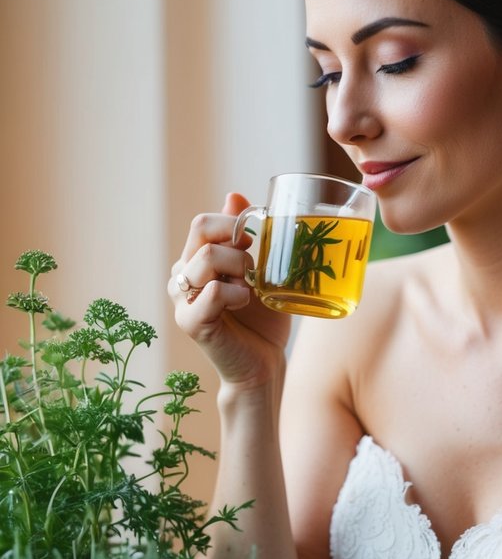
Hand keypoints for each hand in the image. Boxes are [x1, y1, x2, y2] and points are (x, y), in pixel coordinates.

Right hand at [169, 192, 291, 388]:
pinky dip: (236, 294)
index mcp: (194, 260)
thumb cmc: (261, 318)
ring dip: (240, 269)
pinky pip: (212, 292)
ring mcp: (181, 299)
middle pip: (201, 231)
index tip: (253, 243)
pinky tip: (244, 304)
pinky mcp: (190, 322)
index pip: (203, 223)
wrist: (263, 363)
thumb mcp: (259, 270)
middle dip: (238, 243)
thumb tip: (233, 195)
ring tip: (250, 289)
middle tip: (253, 269)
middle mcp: (181, 276)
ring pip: (207, 259)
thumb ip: (244, 236)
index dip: (232, 225)